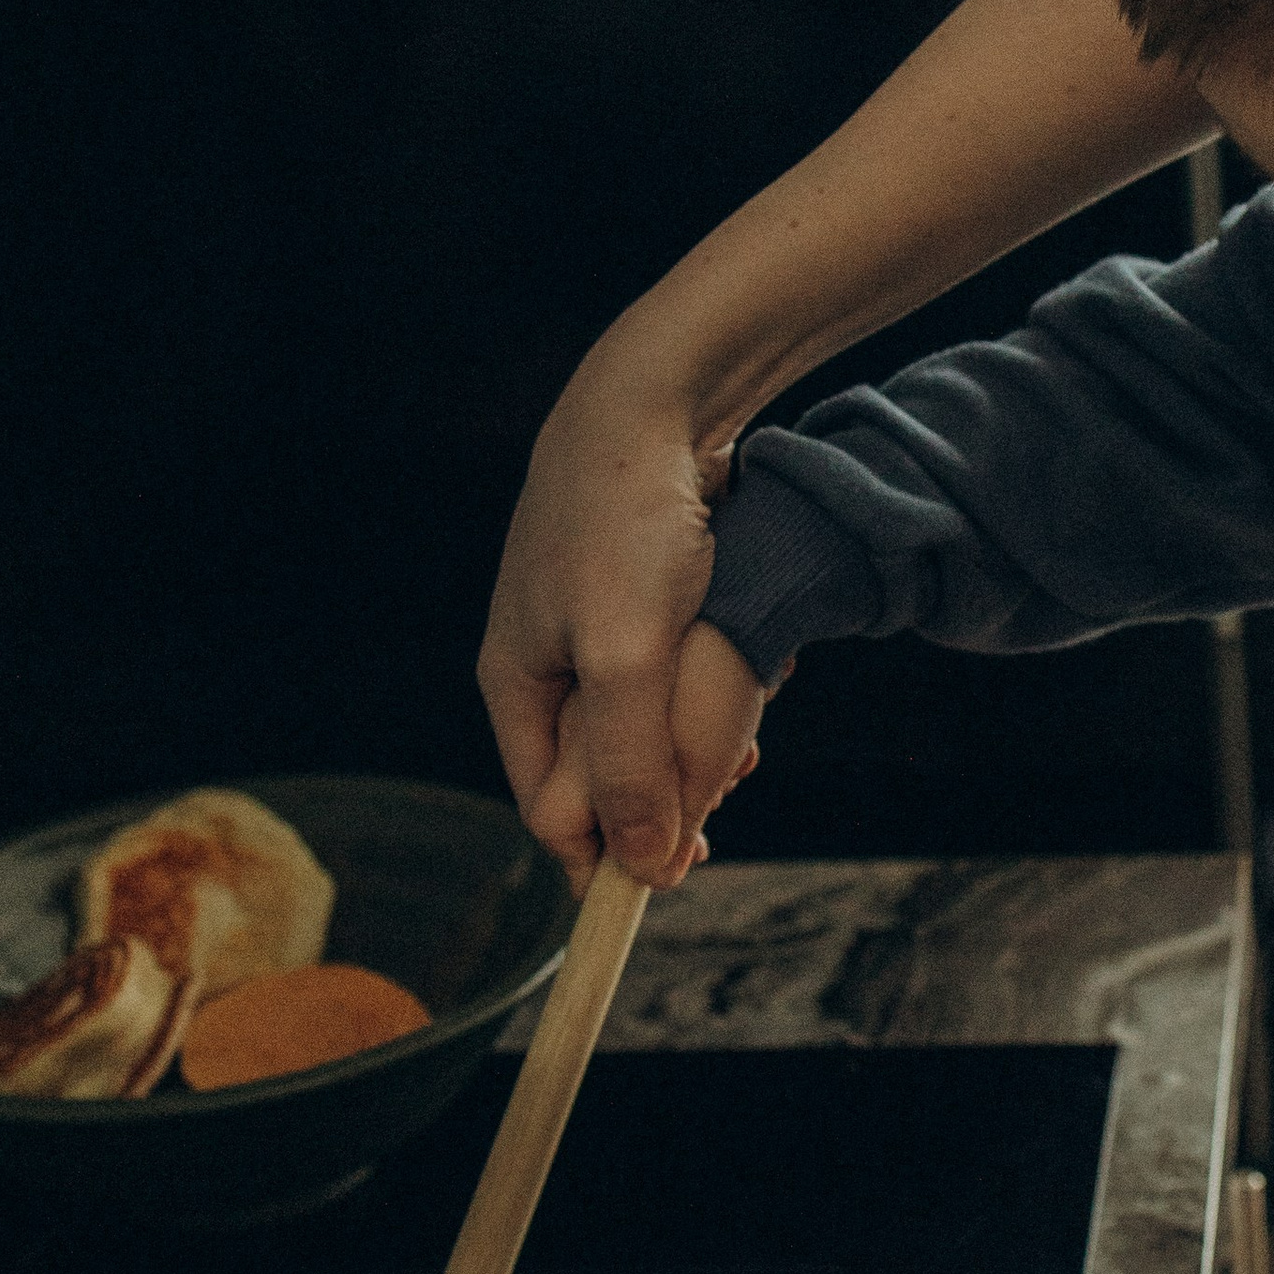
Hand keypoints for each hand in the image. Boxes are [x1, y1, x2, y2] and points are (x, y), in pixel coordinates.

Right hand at [478, 372, 738, 890]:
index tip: (680, 873)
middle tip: (733, 789)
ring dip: (700, 742)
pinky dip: (716, 686)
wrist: (658, 400)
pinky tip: (759, 672)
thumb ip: (627, 763)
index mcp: (514, 684)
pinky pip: (678, 676)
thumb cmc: (625, 523)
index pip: (549, 809)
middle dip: (667, 792)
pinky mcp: (644, 599)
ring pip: (649, 726)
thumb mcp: (623, 656)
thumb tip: (641, 869)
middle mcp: (546, 664)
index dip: (610, 853)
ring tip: (751, 736)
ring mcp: (594, 629)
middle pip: (604, 773)